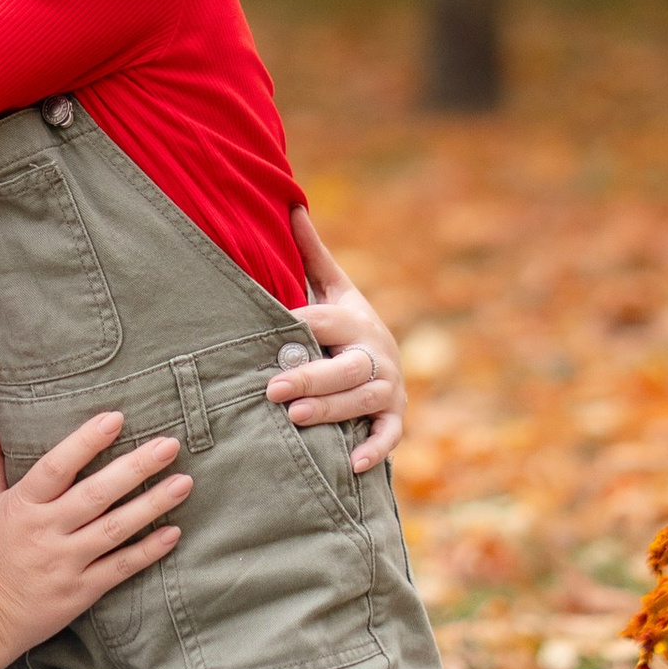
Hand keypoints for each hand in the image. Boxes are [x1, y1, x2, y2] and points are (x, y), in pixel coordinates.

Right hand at [0, 411, 186, 668]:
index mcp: (22, 506)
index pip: (56, 467)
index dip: (85, 442)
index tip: (116, 417)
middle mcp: (46, 532)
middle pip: (96, 495)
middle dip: (135, 468)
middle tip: (170, 445)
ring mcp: (66, 563)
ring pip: (115, 530)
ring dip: (152, 505)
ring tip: (184, 482)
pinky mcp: (81, 592)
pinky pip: (120, 568)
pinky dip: (148, 552)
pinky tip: (174, 533)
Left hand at [266, 209, 406, 473]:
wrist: (387, 356)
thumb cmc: (344, 323)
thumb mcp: (332, 288)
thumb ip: (310, 254)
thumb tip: (291, 203)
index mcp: (355, 318)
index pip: (327, 321)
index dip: (301, 325)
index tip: (272, 331)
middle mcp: (375, 352)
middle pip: (347, 366)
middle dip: (312, 377)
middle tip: (272, 388)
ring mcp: (388, 386)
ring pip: (363, 399)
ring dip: (332, 410)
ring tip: (295, 419)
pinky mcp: (395, 416)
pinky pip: (388, 434)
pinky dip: (374, 449)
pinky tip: (351, 465)